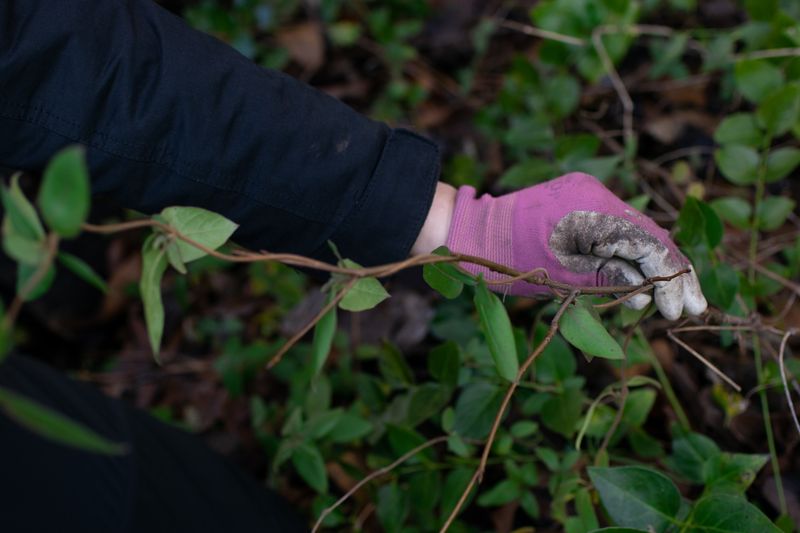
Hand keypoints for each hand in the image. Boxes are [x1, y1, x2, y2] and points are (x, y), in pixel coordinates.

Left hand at [443, 172, 706, 318]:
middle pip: (649, 234)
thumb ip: (612, 279)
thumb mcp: (567, 278)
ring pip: (634, 230)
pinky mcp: (579, 196)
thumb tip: (647, 292)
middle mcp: (596, 194)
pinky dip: (628, 251)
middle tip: (693, 306)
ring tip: (664, 301)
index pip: (650, 244)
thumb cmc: (512, 261)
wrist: (474, 233)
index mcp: (595, 213)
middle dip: (671, 272)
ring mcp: (588, 192)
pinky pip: (614, 225)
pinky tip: (639, 277)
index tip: (680, 310)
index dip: (671, 279)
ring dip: (650, 264)